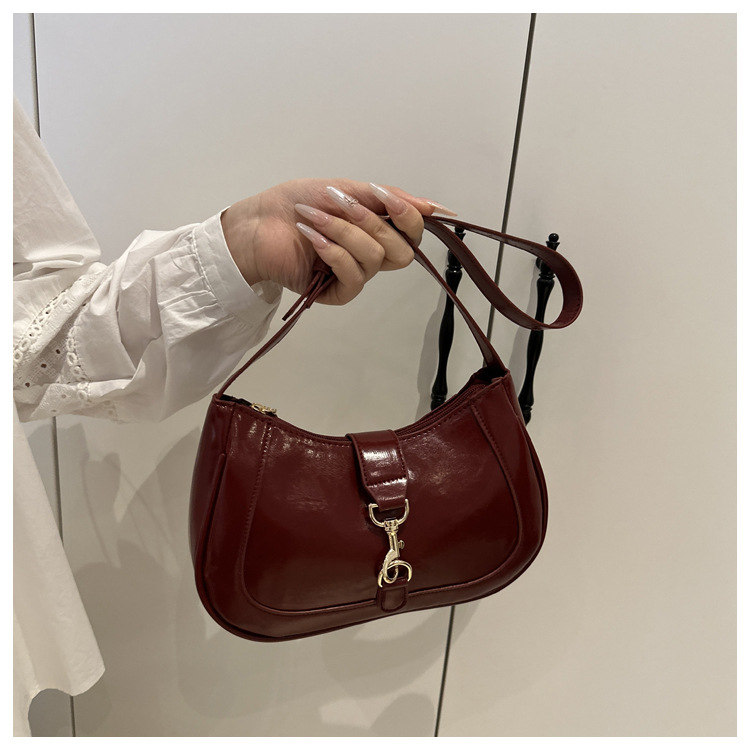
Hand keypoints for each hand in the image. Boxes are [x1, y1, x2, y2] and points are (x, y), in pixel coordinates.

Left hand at [220, 178, 455, 305]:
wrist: (258, 222)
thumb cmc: (296, 203)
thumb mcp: (345, 189)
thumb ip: (387, 198)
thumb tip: (434, 207)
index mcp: (377, 230)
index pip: (413, 233)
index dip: (410, 217)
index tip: (389, 198)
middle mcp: (371, 255)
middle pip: (403, 250)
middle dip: (372, 221)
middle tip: (340, 202)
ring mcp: (354, 275)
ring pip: (376, 258)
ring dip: (344, 231)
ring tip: (314, 216)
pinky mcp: (336, 293)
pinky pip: (353, 276)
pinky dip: (333, 251)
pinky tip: (311, 237)